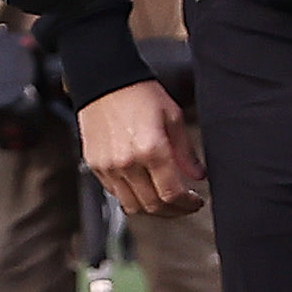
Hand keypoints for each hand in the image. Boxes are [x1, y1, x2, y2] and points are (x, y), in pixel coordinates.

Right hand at [82, 80, 203, 217]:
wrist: (103, 80)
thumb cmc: (138, 93)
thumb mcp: (172, 117)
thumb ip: (186, 152)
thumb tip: (197, 175)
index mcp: (151, 149)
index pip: (172, 193)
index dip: (188, 204)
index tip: (196, 202)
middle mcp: (127, 162)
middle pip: (153, 205)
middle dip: (174, 211)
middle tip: (184, 205)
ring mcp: (108, 166)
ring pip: (132, 206)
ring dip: (152, 209)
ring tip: (163, 200)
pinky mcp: (95, 165)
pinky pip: (115, 193)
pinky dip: (131, 196)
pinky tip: (142, 187)